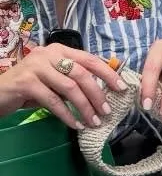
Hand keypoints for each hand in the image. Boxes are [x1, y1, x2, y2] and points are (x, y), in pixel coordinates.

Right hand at [0, 43, 126, 129]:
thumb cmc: (29, 87)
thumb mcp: (54, 80)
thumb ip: (74, 80)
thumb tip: (105, 90)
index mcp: (60, 50)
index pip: (89, 59)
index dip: (108, 73)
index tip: (123, 88)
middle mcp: (49, 54)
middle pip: (82, 74)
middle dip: (98, 94)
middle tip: (108, 111)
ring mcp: (36, 67)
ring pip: (69, 88)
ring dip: (85, 107)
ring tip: (94, 121)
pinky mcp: (26, 82)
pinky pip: (53, 101)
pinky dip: (67, 114)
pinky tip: (75, 124)